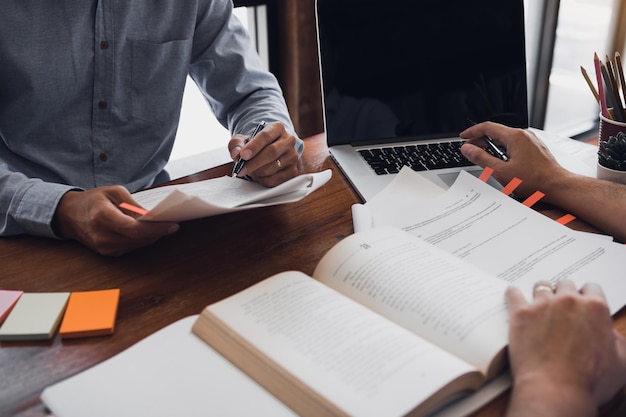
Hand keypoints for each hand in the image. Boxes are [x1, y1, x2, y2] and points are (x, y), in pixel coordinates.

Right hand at [52, 186, 179, 255]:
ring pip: (138, 245)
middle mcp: (102, 236)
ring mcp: (104, 248)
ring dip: (153, 236)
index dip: (155, 228)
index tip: (172, 224)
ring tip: (164, 226)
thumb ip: (133, 204)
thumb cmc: (93, 200)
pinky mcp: (108, 253)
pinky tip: (150, 231)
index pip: (134, 228)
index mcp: (101, 217)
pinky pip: (132, 248)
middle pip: (138, 239)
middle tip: (173, 223)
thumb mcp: (113, 192)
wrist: (70, 215)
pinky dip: (143, 240)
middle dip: (158, 232)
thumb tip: (152, 216)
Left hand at [228, 121, 299, 186]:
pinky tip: (258, 176)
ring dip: (258, 172)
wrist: (269, 151)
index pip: (266, 136)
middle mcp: (289, 141)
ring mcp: (293, 156)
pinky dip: (264, 180)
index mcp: (277, 128)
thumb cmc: (255, 145)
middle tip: (241, 169)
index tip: (243, 155)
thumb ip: (236, 145)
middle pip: (272, 152)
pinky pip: (277, 180)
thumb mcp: (243, 140)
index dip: (254, 146)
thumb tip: (236, 154)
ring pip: (274, 167)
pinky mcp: (293, 171)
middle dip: (254, 163)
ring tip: (250, 171)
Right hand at [459, 122, 566, 197]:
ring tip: (485, 159)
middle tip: (470, 151)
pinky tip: (501, 163)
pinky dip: (503, 150)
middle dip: (481, 141)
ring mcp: (530, 141)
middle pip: (496, 133)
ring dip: (492, 147)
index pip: (487, 127)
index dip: (472, 132)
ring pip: (505, 139)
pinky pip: (514, 145)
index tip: (463, 137)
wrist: (557, 186)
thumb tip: (468, 149)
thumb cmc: (534, 180)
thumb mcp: (500, 171)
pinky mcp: (534, 148)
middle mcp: (524, 135)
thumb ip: (481, 158)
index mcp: (514, 137)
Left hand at [505, 280, 625, 416]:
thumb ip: (617, 341)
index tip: (581, 303)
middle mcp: (569, 301)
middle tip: (559, 306)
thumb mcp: (620, 363)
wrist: (555, 391)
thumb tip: (610, 332)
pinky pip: (513, 293)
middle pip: (565, 284)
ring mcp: (542, 304)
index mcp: (595, 308)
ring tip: (538, 304)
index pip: (592, 288)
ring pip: (541, 286)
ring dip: (541, 294)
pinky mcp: (520, 312)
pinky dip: (513, 294)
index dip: (587, 296)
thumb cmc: (589, 382)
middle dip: (564, 294)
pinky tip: (514, 297)